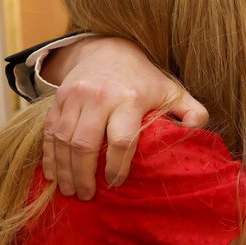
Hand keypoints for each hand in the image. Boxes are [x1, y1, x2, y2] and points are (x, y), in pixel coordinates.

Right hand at [42, 37, 208, 198]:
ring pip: (63, 140)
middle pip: (85, 144)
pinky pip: (49, 131)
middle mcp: (99, 97)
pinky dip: (49, 155)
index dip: (117, 166)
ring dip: (65, 170)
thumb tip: (196, 132)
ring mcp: (75, 97)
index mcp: (130, 99)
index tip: (116, 184)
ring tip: (70, 191)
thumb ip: (191, 111)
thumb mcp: (173, 90)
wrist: (109, 48)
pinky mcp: (59, 98)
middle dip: (84, 175)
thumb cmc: (145, 78)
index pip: (121, 140)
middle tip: (87, 196)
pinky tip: (53, 174)